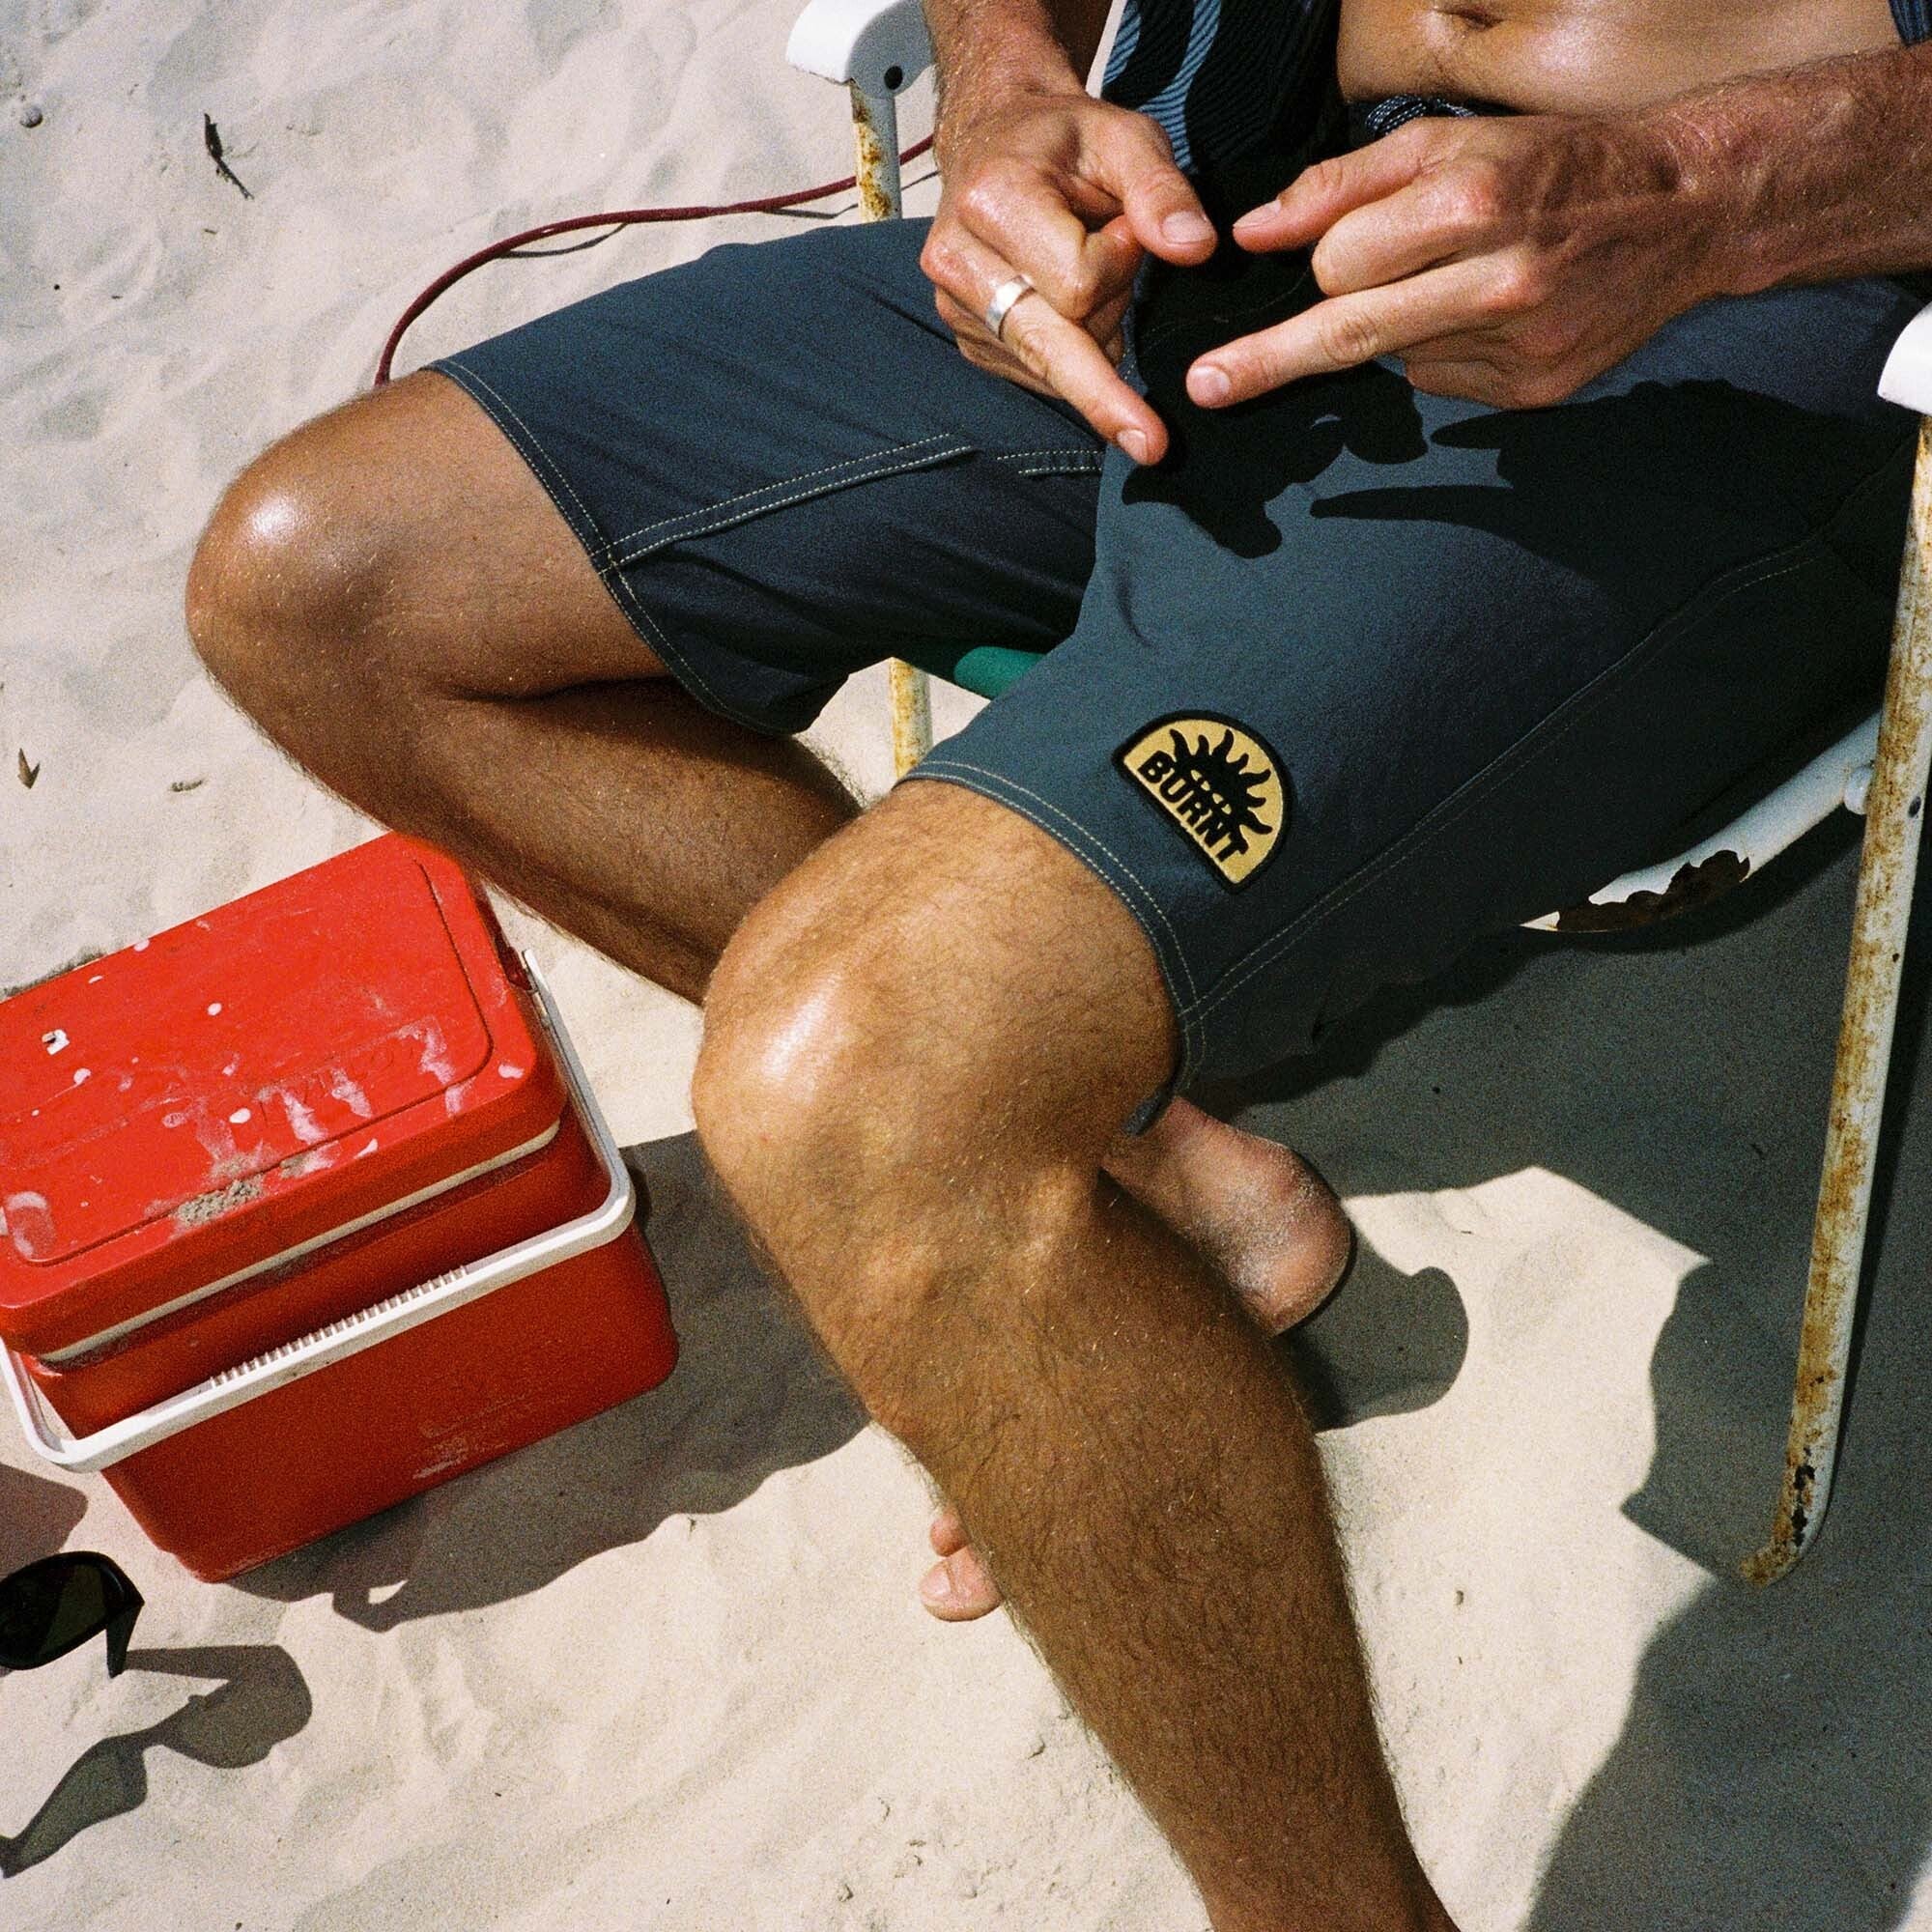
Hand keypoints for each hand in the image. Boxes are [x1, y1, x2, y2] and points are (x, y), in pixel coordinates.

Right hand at [922, 86, 1218, 462]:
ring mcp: (956, 308)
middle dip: (1106, 393)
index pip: (1075, 284)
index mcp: (993, 201)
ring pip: (1049, 365)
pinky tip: (1070, 309)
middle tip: (1154, 445)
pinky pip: (1035, 375)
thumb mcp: (1124, 137)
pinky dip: (1072, 352)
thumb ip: (1161, 190)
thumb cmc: (1066, 140)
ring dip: (1093, 336)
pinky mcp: (968, 339)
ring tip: (1090, 273)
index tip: (1127, 229)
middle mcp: (959, 261)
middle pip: (1050, 348)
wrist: (995, 138)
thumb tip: (1195, 248)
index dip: (1119, 265)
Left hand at [1187, 111, 1721, 410]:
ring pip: (1397, 359)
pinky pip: (1443, 384)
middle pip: (1346, 335)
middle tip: (1205, 388)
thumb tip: (1253, 232)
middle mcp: (1493, 281)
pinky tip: (1490, 316)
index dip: (1329, 259)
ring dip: (1401, 327)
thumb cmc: (1557, 164)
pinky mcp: (1534, 390)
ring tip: (1461, 283)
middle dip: (1268, 362)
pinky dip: (1445, 353)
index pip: (1339, 264)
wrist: (1685, 208)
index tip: (1330, 259)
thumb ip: (1342, 184)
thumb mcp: (1450, 143)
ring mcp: (1517, 345)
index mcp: (1468, 205)